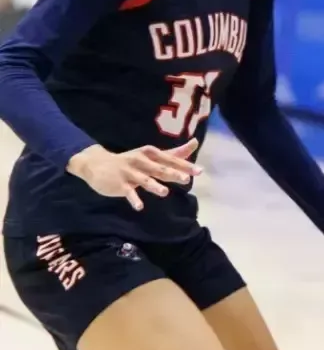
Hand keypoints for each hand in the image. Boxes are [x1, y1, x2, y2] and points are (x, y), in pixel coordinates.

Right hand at [68, 139, 200, 210]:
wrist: (96, 164)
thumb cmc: (132, 161)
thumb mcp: (152, 155)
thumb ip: (174, 153)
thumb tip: (195, 143)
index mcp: (151, 154)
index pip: (171, 159)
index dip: (185, 165)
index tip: (200, 171)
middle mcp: (141, 161)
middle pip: (159, 168)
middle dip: (172, 173)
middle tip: (186, 179)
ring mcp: (129, 172)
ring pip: (144, 179)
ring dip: (153, 185)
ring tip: (164, 192)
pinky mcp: (119, 184)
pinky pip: (128, 192)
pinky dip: (133, 199)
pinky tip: (139, 207)